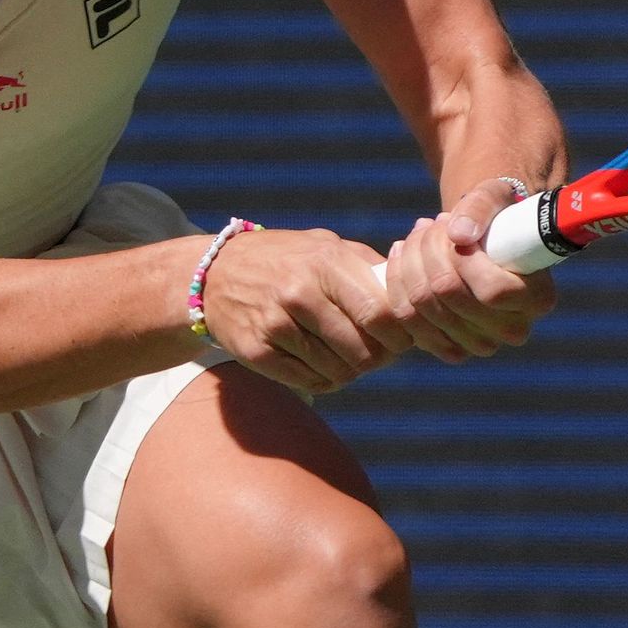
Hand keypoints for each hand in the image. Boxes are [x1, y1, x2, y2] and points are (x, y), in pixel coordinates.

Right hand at [196, 227, 410, 393]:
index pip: (380, 312)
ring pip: (337, 369)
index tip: (403, 340)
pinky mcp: (257, 350)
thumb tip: (412, 291)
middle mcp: (299, 292)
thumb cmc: (286, 260)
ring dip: (351, 371)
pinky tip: (323, 367)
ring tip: (349, 360)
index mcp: (325, 262)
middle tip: (379, 356)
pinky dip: (324, 380)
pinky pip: (308, 381)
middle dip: (378, 359)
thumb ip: (367, 265)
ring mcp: (275, 323)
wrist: (215, 273)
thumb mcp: (325, 246)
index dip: (399, 335)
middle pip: (361, 348)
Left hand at [382, 177, 557, 363]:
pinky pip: (408, 320)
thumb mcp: (496, 197)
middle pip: (449, 296)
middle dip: (428, 250)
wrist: (488, 242)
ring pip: (423, 308)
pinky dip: (397, 283)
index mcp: (538, 298)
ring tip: (417, 234)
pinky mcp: (450, 347)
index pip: (492, 291)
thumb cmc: (498, 216)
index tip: (453, 226)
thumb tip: (458, 235)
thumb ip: (481, 208)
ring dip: (409, 262)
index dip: (462, 258)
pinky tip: (401, 255)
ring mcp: (481, 343)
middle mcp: (514, 329)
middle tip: (429, 223)